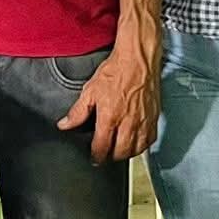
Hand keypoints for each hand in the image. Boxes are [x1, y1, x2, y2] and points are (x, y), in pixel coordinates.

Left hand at [56, 29, 159, 163]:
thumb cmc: (116, 71)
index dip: (96, 157)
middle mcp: (128, 123)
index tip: (94, 158)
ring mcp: (143, 121)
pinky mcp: (154, 117)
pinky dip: (141, 146)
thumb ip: (77, 112)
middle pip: (120, 153)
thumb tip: (65, 125)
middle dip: (111, 157)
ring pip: (136, 150)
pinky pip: (149, 140)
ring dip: (126, 153)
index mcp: (110, 117)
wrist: (137, 60)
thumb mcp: (90, 90)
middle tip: (105, 154)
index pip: (102, 148)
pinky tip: (135, 143)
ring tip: (118, 150)